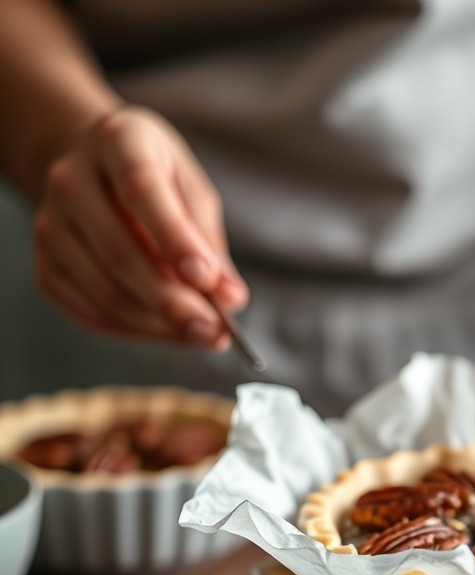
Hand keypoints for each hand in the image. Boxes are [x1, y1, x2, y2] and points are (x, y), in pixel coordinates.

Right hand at [32, 105, 247, 347]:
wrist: (95, 172)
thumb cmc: (158, 181)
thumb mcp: (193, 192)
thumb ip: (211, 244)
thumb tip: (230, 299)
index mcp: (117, 142)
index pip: (141, 191)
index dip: (174, 239)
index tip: (207, 279)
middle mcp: (71, 179)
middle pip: (119, 252)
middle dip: (172, 301)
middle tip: (215, 331)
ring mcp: (51, 224)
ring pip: (105, 292)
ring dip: (159, 324)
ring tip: (202, 334)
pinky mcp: (46, 266)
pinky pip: (92, 312)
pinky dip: (138, 330)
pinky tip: (169, 331)